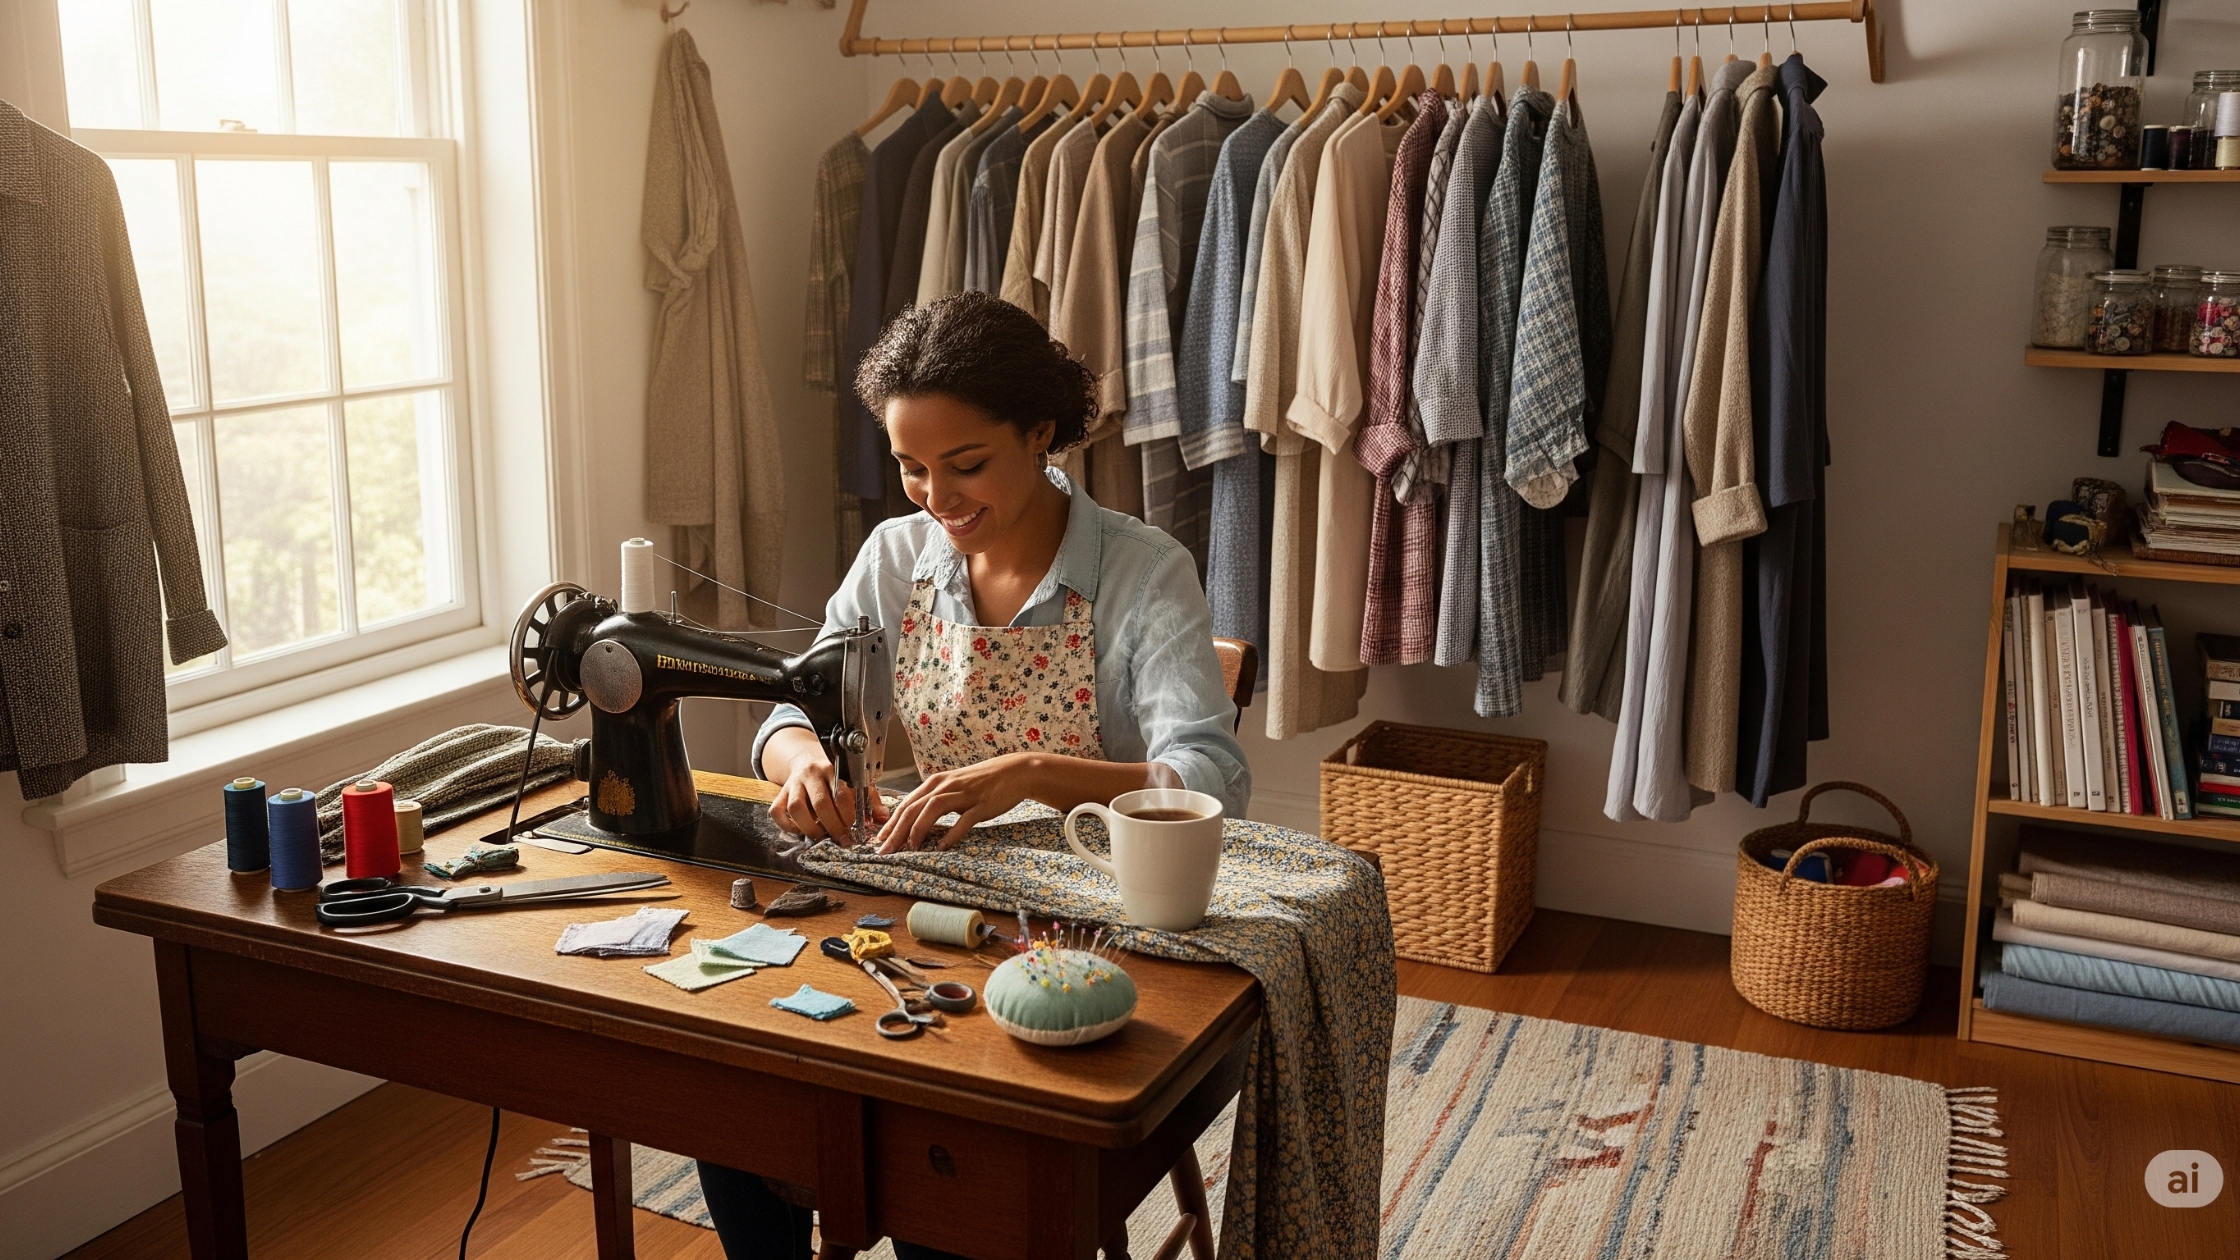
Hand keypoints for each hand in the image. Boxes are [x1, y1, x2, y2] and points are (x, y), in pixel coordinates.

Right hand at [769, 742, 889, 840]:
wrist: (806, 758)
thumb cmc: (834, 775)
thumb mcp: (855, 780)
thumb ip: (869, 799)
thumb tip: (883, 817)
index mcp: (833, 769)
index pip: (842, 794)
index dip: (849, 816)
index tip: (856, 832)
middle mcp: (811, 774)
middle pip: (820, 803)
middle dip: (833, 826)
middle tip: (842, 840)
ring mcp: (793, 784)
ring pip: (795, 808)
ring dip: (810, 828)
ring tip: (821, 837)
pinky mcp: (780, 793)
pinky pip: (777, 811)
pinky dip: (786, 826)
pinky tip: (800, 831)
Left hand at [876, 754, 1036, 852]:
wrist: (1014, 773)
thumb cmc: (982, 782)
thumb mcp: (954, 787)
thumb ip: (935, 800)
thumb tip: (915, 819)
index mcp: (936, 782)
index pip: (906, 804)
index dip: (890, 823)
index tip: (879, 841)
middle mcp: (946, 785)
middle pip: (913, 808)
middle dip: (896, 831)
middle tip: (885, 850)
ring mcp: (963, 794)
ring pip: (932, 809)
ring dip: (918, 829)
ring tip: (910, 848)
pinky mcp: (981, 804)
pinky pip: (963, 820)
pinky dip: (950, 834)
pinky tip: (941, 847)